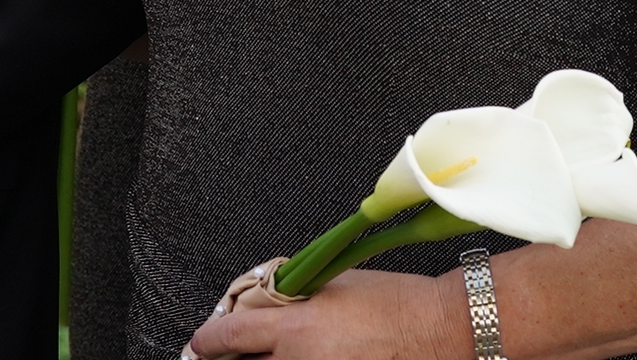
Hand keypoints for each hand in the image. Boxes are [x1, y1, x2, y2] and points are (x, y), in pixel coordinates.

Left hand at [185, 269, 451, 358]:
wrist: (437, 330)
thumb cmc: (395, 301)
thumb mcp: (335, 284)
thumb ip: (294, 296)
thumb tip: (267, 299)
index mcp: (295, 328)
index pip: (231, 336)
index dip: (208, 340)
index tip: (199, 343)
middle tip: (230, 355)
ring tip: (273, 356)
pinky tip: (308, 357)